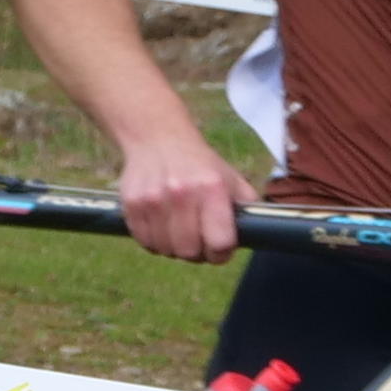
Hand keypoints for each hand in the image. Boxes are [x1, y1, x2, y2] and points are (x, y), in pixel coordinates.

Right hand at [119, 132, 260, 262]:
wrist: (158, 138)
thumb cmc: (200, 165)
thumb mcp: (231, 179)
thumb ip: (247, 208)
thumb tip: (258, 235)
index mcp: (212, 188)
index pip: (220, 243)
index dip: (222, 252)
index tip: (220, 247)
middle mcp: (182, 193)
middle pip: (190, 252)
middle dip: (197, 252)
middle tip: (198, 239)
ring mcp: (153, 199)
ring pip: (166, 250)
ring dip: (174, 247)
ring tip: (179, 229)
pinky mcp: (132, 204)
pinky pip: (145, 242)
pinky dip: (155, 240)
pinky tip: (162, 224)